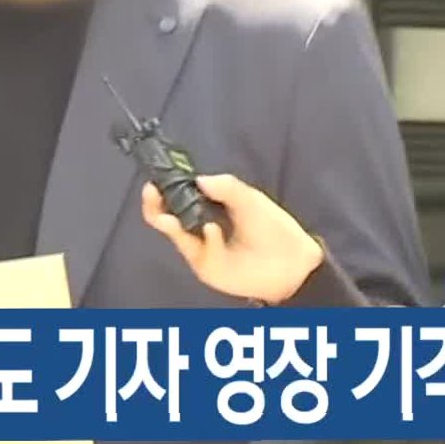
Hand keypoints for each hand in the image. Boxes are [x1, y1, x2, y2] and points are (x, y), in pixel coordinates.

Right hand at [140, 175, 322, 303]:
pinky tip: (214, 232)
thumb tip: (198, 179)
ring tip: (166, 215)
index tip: (158, 177)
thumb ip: (226, 187)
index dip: (166, 186)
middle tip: (152, 192)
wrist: (292, 264)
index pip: (178, 195)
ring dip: (166, 220)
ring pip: (172, 233)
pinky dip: (203, 239)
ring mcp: (201, 248)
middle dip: (154, 203)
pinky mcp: (205, 266)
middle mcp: (199, 226)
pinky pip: (194, 251)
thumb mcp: (251, 199)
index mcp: (210, 206)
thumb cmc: (274, 229)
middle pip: (164, 215)